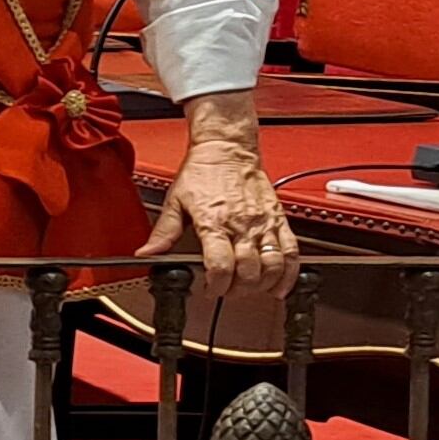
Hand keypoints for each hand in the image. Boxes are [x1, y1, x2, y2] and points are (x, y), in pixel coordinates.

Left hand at [140, 118, 298, 301]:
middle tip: (228, 290)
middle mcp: (242, 224)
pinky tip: (281, 285)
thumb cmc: (202, 172)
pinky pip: (291, 251)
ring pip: (273, 265)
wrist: (226, 149)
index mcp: (214, 222)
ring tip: (251, 288)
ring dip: (263, 284)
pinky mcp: (279, 219)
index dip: (216, 285)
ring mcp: (263, 223)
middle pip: (248, 271)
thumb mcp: (175, 201)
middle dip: (238, 289)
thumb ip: (163, 232)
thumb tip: (147, 254)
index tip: (210, 289)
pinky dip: (289, 273)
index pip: (221, 265)